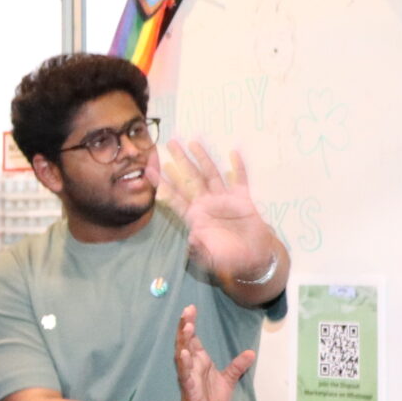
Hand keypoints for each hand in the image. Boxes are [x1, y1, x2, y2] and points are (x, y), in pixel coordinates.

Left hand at [160, 139, 273, 282]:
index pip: (175, 197)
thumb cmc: (228, 258)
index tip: (149, 170)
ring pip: (211, 174)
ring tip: (193, 142)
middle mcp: (206, 204)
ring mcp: (224, 199)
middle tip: (169, 144)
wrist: (252, 258)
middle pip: (190, 178)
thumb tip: (191, 239)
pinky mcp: (243, 199)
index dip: (162, 184)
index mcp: (195, 216)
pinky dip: (238, 167)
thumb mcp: (211, 256)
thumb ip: (200, 248)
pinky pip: (240, 179)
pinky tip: (234, 152)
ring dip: (202, 158)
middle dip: (180, 161)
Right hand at [172, 304, 255, 400]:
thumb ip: (237, 366)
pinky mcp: (189, 389)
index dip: (191, 323)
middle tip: (186, 312)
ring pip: (183, 355)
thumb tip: (251, 353)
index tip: (191, 308)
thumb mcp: (228, 380)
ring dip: (184, 341)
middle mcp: (192, 365)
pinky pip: (185, 375)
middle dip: (185, 327)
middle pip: (186, 342)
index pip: (193, 338)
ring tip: (186, 327)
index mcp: (200, 360)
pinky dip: (184, 365)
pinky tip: (183, 354)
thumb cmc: (210, 400)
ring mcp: (189, 376)